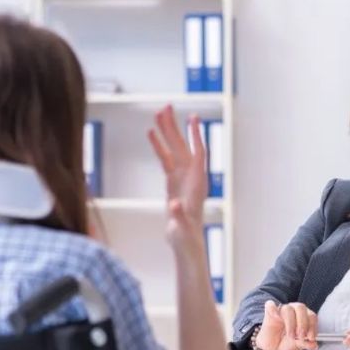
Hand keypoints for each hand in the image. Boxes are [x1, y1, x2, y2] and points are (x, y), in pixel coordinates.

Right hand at [148, 105, 206, 247]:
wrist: (184, 243)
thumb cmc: (186, 236)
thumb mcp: (181, 227)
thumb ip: (177, 215)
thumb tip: (172, 204)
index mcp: (196, 184)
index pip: (198, 154)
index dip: (195, 137)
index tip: (193, 118)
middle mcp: (191, 177)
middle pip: (183, 146)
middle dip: (175, 127)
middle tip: (166, 106)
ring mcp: (181, 178)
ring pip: (173, 150)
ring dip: (166, 132)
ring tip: (158, 113)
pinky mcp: (172, 182)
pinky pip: (165, 159)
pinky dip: (159, 146)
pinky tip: (151, 133)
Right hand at [256, 300, 318, 349]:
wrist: (271, 346)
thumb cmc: (285, 342)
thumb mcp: (297, 346)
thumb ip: (306, 344)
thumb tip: (314, 345)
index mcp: (304, 316)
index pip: (311, 316)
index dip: (312, 326)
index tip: (311, 338)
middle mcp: (294, 310)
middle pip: (300, 308)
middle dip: (303, 323)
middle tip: (301, 336)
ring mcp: (281, 310)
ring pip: (288, 309)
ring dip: (291, 323)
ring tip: (291, 336)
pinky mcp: (269, 312)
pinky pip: (270, 305)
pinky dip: (273, 309)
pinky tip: (276, 317)